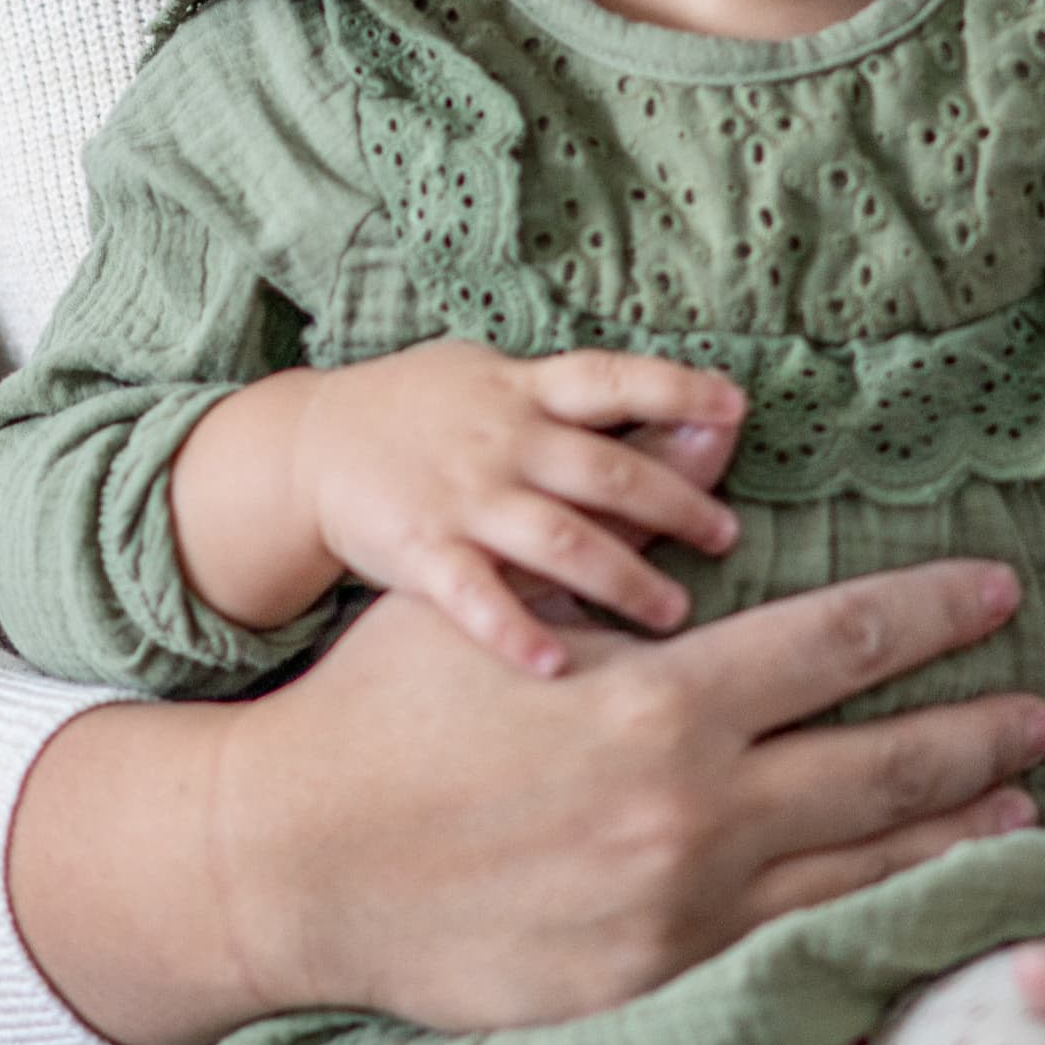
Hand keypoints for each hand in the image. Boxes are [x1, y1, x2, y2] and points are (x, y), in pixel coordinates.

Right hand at [11, 555, 1044, 1044]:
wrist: (296, 863)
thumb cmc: (388, 709)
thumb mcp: (504, 598)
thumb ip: (622, 535)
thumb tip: (718, 427)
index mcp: (663, 700)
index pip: (839, 645)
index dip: (931, 616)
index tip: (998, 594)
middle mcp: (693, 809)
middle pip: (881, 766)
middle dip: (975, 733)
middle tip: (1043, 712)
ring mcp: (680, 909)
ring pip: (857, 869)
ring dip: (949, 836)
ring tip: (1017, 812)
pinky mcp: (654, 981)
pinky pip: (793, 947)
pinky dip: (870, 920)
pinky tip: (915, 906)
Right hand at [183, 343, 749, 669]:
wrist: (308, 448)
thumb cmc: (423, 413)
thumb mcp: (497, 382)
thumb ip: (586, 400)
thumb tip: (702, 409)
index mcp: (522, 390)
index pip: (611, 379)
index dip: (676, 387)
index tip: (736, 408)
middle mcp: (500, 440)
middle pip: (603, 469)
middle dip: (672, 504)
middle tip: (726, 537)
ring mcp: (461, 497)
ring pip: (556, 538)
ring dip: (621, 576)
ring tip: (673, 613)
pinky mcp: (422, 551)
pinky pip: (476, 595)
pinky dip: (515, 630)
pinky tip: (558, 665)